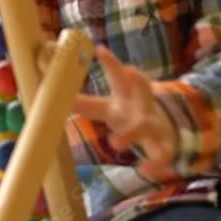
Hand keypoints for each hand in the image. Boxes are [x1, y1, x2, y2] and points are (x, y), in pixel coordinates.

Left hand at [73, 45, 178, 181]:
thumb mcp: (109, 107)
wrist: (164, 132)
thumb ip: (86, 103)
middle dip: (139, 81)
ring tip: (114, 144)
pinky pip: (162, 155)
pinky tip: (144, 170)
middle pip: (142, 91)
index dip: (111, 63)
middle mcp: (142, 106)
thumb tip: (56, 97)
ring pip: (146, 126)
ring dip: (131, 133)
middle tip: (131, 70)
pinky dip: (155, 163)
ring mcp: (154, 125)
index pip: (119, 75)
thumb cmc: (129, 114)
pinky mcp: (163, 145)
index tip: (100, 50)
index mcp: (128, 94)